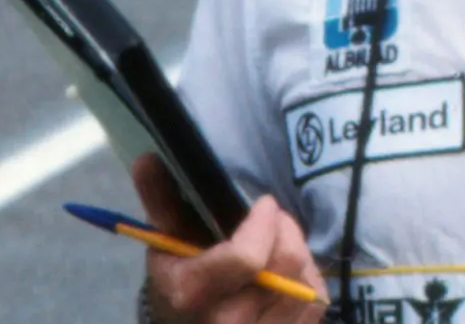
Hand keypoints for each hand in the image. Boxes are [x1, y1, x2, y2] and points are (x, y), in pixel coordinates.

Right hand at [133, 155, 326, 323]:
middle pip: (285, 265)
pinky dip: (308, 281)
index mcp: (193, 292)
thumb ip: (161, 201)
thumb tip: (147, 158)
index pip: (246, 256)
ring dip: (299, 254)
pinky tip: (288, 274)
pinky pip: (316, 303)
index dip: (264, 223)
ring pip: (306, 282)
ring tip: (280, 245)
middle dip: (287, 231)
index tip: (264, 205)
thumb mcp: (165, 245)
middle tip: (275, 220)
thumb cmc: (178, 284)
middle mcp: (229, 321)